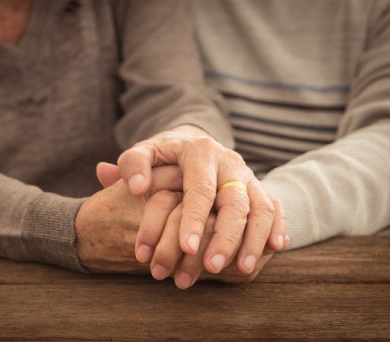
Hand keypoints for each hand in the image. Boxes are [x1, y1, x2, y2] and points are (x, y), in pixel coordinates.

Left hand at [114, 125, 288, 274]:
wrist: (191, 142)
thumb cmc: (163, 156)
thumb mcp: (143, 153)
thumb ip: (132, 166)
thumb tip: (137, 188)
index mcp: (199, 152)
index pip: (200, 188)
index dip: (195, 219)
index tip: (187, 247)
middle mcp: (228, 162)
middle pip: (235, 201)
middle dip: (227, 236)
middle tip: (212, 267)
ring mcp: (246, 175)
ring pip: (261, 206)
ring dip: (254, 239)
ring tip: (243, 269)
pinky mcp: (258, 187)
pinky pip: (275, 206)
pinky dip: (278, 226)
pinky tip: (276, 248)